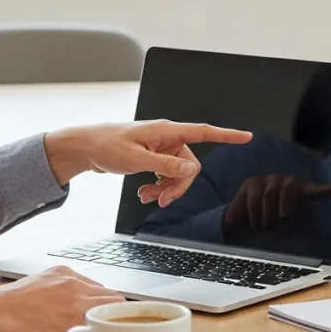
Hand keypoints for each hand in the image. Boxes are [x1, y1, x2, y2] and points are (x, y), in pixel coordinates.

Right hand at [0, 266, 124, 331]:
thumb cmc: (7, 305)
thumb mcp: (39, 284)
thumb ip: (60, 290)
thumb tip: (72, 303)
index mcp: (66, 273)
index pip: (100, 287)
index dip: (103, 304)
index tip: (101, 314)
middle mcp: (75, 283)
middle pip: (112, 296)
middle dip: (111, 312)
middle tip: (104, 327)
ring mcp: (76, 301)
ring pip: (113, 308)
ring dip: (110, 322)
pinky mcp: (73, 321)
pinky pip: (100, 327)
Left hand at [43, 121, 251, 202]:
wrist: (85, 148)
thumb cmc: (106, 146)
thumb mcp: (136, 159)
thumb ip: (165, 166)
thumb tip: (191, 171)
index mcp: (166, 131)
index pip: (203, 131)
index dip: (226, 135)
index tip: (246, 136)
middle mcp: (166, 138)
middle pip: (189, 166)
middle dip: (178, 186)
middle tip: (161, 200)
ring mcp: (160, 149)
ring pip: (177, 174)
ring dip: (165, 189)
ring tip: (146, 197)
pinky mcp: (152, 158)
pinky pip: (165, 175)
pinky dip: (157, 187)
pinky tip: (144, 193)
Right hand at [222, 175, 330, 231]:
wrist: (244, 222)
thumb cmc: (272, 224)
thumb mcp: (289, 229)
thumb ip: (301, 230)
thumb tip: (314, 240)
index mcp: (301, 194)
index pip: (317, 192)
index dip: (330, 192)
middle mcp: (288, 183)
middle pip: (289, 187)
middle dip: (285, 208)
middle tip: (280, 226)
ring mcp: (269, 180)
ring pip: (270, 194)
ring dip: (268, 215)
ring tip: (267, 228)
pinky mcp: (252, 182)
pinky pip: (255, 197)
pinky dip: (255, 215)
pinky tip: (255, 224)